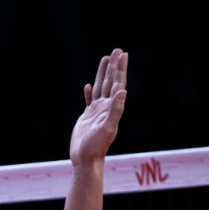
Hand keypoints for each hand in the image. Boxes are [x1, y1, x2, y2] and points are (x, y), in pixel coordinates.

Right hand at [69, 49, 127, 166]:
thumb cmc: (96, 146)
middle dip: (113, 66)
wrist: (85, 159)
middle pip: (110, 82)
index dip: (120, 69)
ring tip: (105, 60)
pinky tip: (89, 86)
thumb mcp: (107, 128)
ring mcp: (96, 112)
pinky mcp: (87, 117)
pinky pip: (89, 101)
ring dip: (103, 74)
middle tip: (116, 50)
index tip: (123, 54)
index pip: (117, 84)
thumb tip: (123, 91)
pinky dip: (89, 92)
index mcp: (112, 108)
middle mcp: (106, 107)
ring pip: (100, 88)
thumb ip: (116, 110)